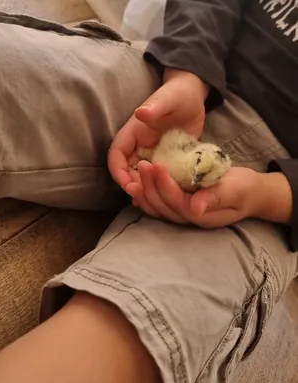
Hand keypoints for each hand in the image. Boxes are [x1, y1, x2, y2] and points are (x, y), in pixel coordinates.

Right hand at [108, 69, 207, 191]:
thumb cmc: (179, 94)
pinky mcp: (165, 159)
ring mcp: (152, 153)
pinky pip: (157, 176)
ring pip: (141, 176)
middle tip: (144, 197)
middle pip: (126, 169)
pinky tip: (166, 198)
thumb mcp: (168, 99)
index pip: (116, 154)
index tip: (128, 186)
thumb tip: (140, 112)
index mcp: (133, 132)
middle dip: (131, 184)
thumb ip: (155, 107)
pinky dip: (158, 187)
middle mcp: (139, 145)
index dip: (118, 171)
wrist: (194, 96)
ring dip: (144, 189)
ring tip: (154, 203)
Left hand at [130, 164, 260, 226]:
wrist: (249, 193)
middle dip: (150, 186)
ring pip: (157, 207)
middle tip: (142, 165)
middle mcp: (189, 218)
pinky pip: (159, 204)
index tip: (157, 164)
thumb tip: (195, 209)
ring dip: (144, 192)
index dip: (164, 184)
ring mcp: (182, 215)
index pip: (177, 201)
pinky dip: (146, 196)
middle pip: (163, 205)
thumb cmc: (244, 189)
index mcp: (202, 215)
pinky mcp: (179, 207)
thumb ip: (216, 198)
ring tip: (133, 174)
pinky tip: (136, 185)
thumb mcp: (235, 190)